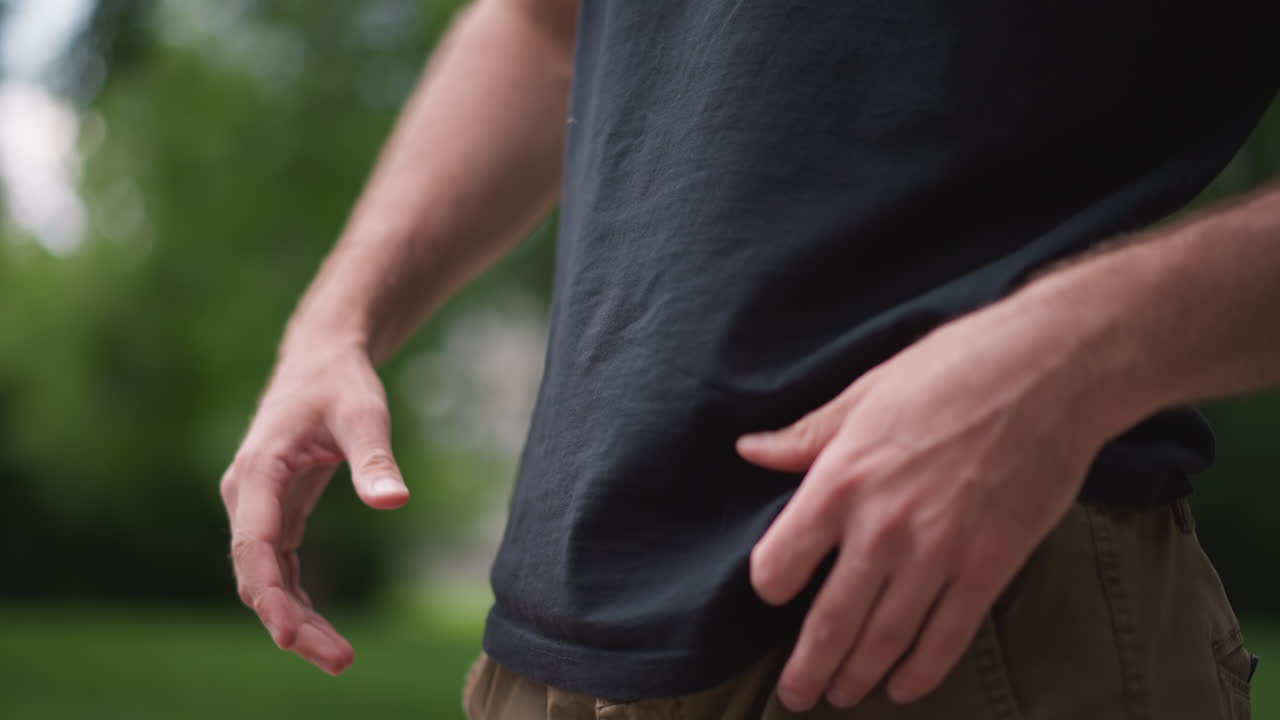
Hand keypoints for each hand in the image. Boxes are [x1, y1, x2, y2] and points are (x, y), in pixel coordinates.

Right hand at [220, 345, 408, 674]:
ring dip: (295, 619)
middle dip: (291, 622)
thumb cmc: (340, 382)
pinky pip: (278, 567)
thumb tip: (396, 501)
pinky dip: (297, 599)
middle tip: (339, 660)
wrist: (321, 360)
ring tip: (340, 658)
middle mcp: (246, 496)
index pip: (255, 545)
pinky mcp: (275, 513)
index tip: (290, 635)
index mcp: (259, 471)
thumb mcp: (364, 413)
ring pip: (265, 579)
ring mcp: (256, 508)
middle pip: (257, 575)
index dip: (270, 594)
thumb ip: (375, 458)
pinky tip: (321, 629)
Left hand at [737, 303, 1106, 710]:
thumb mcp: (866, 393)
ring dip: (857, 676)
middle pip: (829, 620)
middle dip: (808, 666)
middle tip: (796, 695)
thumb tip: (750, 452)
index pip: (780, 562)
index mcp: (839, 479)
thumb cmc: (953, 369)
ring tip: (840, 697)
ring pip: (884, 638)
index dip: (771, 585)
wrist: (1050, 371)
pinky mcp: (990, 566)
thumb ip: (807, 436)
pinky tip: (905, 687)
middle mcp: (880, 526)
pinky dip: (923, 671)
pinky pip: (947, 636)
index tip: (776, 594)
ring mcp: (937, 552)